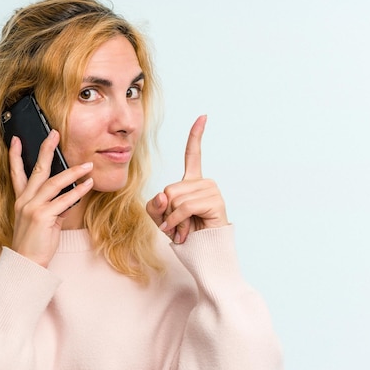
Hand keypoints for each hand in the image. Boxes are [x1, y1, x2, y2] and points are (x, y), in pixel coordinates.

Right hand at [9, 129, 93, 266]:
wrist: (26, 263)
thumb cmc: (35, 243)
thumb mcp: (42, 220)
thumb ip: (52, 205)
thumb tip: (69, 195)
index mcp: (21, 200)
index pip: (16, 173)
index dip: (15, 155)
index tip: (17, 139)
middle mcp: (24, 201)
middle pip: (36, 169)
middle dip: (46, 150)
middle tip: (54, 133)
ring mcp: (32, 207)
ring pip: (54, 183)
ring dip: (73, 172)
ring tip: (88, 166)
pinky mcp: (42, 216)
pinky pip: (64, 200)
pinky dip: (78, 192)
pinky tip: (88, 185)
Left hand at [146, 115, 227, 243]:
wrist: (203, 253)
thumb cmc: (182, 234)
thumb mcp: (160, 217)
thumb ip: (154, 205)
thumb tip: (163, 196)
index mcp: (193, 181)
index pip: (193, 154)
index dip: (196, 136)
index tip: (203, 116)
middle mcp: (204, 182)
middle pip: (169, 188)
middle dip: (166, 211)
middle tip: (177, 224)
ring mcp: (211, 191)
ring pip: (174, 198)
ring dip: (172, 219)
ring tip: (183, 229)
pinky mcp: (215, 202)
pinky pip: (183, 208)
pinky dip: (176, 222)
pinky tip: (182, 233)